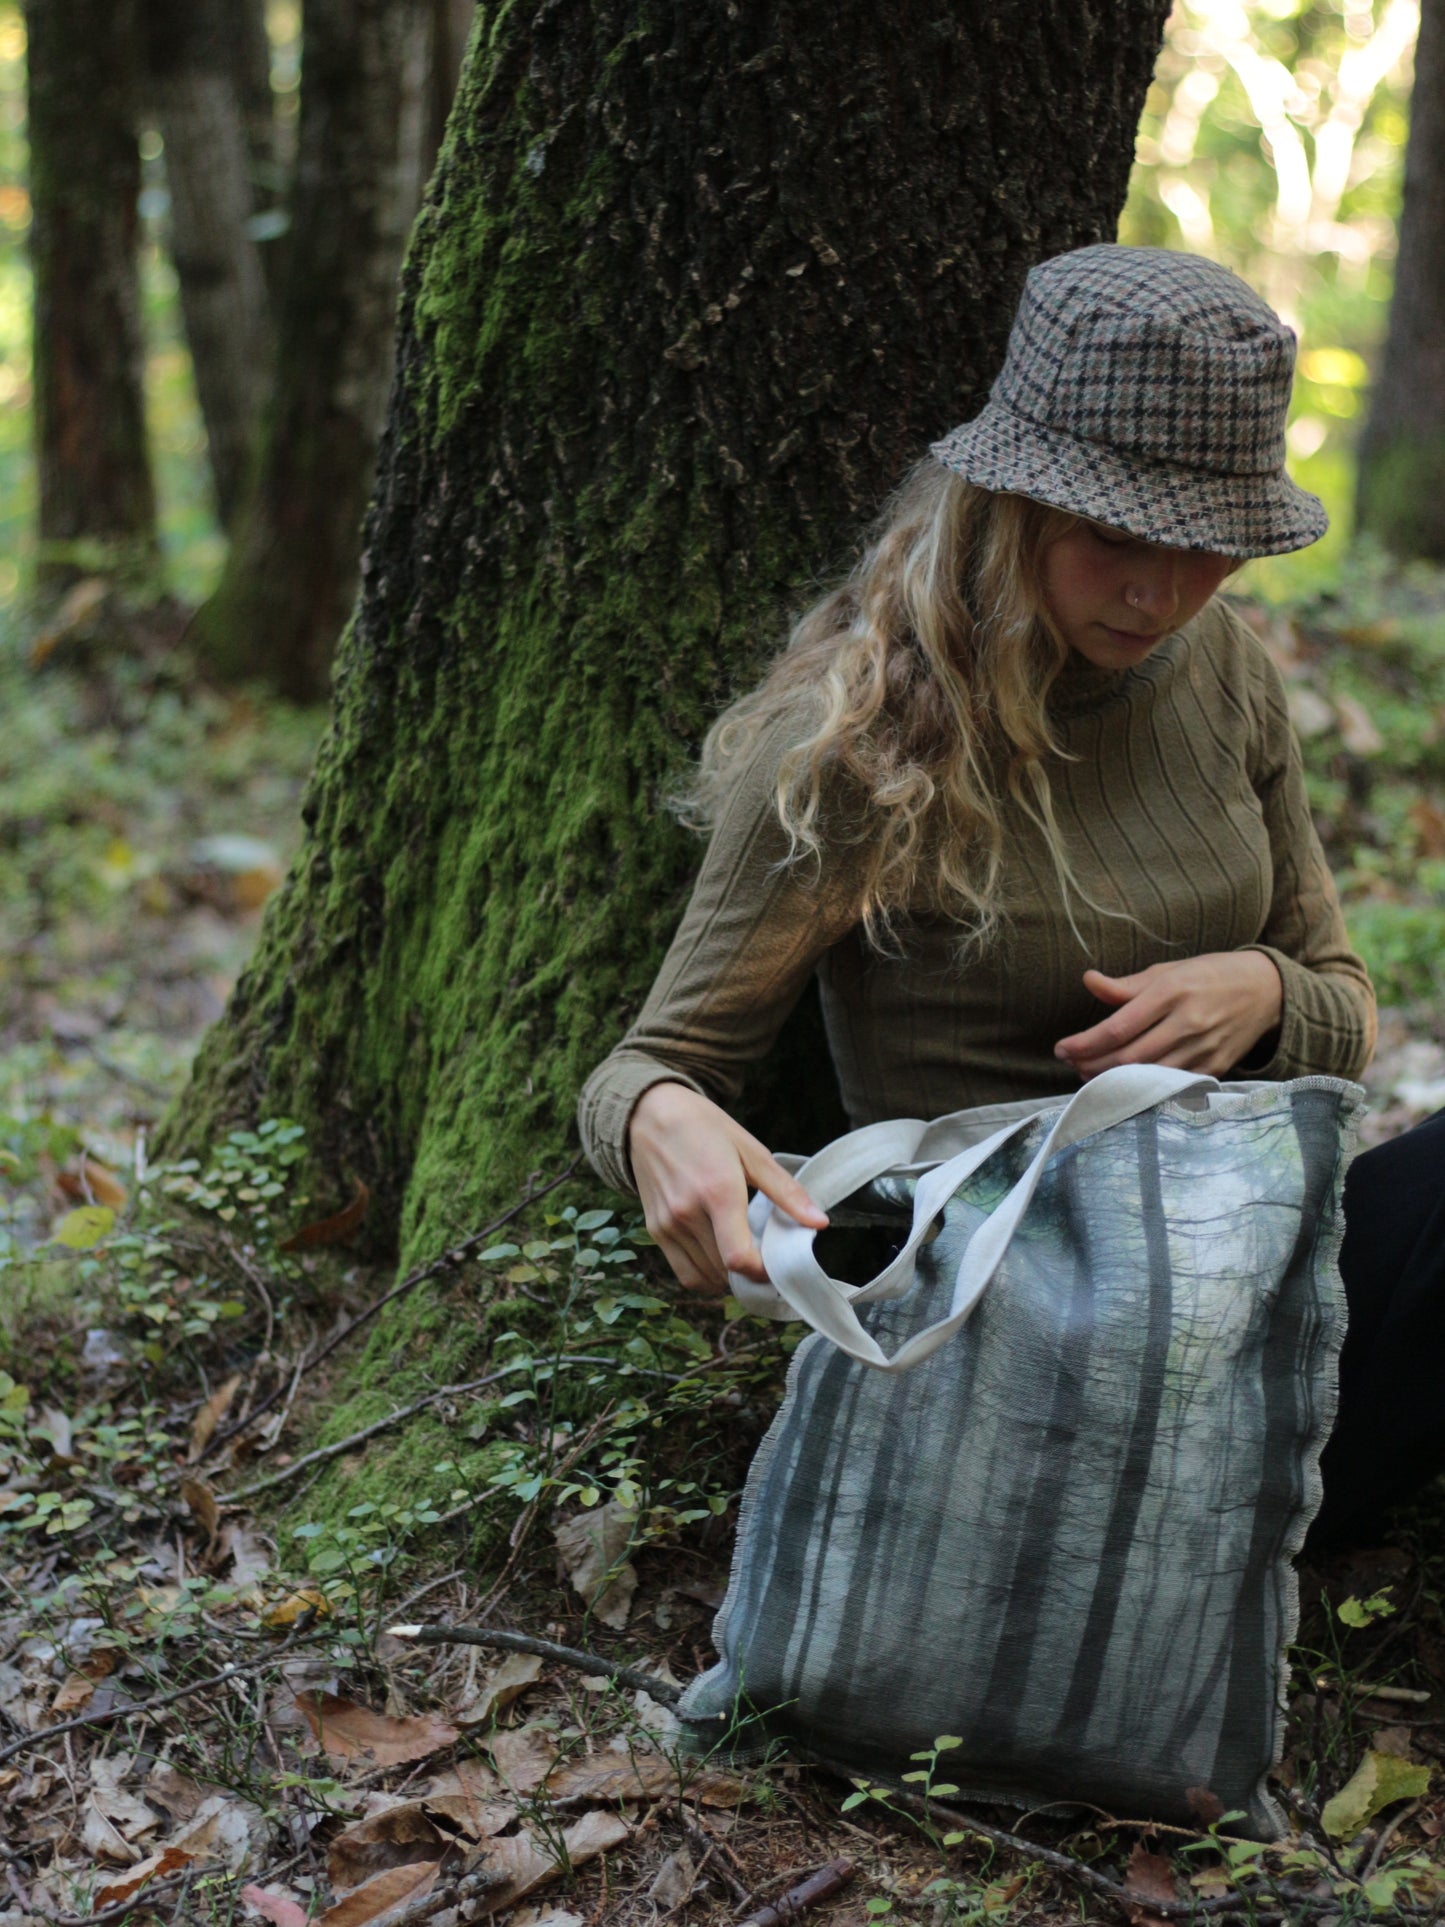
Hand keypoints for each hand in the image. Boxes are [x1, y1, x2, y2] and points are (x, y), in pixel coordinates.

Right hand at [627, 1081, 827, 1296]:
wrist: (649, 1116)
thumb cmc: (704, 1128)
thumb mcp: (751, 1151)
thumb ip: (786, 1192)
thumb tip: (819, 1222)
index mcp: (718, 1191)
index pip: (739, 1258)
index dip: (763, 1272)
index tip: (778, 1263)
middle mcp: (688, 1213)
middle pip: (725, 1271)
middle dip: (751, 1273)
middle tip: (766, 1257)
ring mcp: (668, 1224)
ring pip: (705, 1277)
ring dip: (729, 1277)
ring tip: (743, 1254)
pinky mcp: (655, 1230)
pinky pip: (684, 1273)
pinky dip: (705, 1275)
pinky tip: (719, 1255)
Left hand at [1054, 952, 1282, 1080]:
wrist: (1266, 990)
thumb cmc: (1208, 975)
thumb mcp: (1167, 971)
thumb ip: (1126, 985)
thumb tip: (1088, 980)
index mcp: (1172, 991)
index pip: (1118, 1027)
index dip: (1085, 1042)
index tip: (1062, 1048)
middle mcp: (1188, 1022)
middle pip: (1129, 1057)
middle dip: (1092, 1065)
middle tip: (1071, 1065)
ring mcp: (1203, 1048)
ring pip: (1148, 1076)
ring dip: (1113, 1081)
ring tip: (1090, 1075)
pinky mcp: (1215, 1067)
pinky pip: (1172, 1085)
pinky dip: (1144, 1088)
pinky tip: (1124, 1085)